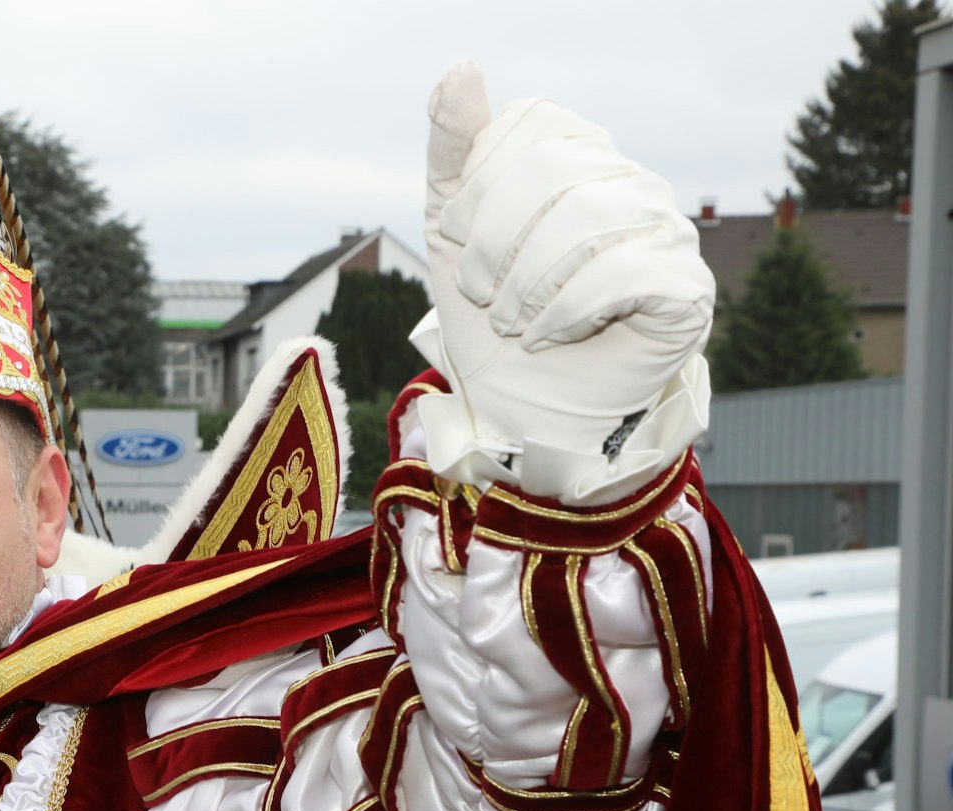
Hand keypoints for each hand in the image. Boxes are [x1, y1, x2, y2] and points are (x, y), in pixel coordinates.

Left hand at [417, 63, 713, 501]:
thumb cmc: (489, 322)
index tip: (460, 243)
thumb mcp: (450, 227)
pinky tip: (549, 337)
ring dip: (525, 284)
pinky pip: (621, 271)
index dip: (480, 187)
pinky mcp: (687, 289)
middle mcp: (633, 184)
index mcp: (582, 158)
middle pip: (554, 169)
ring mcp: (668, 233)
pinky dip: (564, 312)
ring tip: (516, 321)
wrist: (522, 415)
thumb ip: (454, 146)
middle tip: (485, 294)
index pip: (534, 124)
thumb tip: (461, 68)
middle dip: (494, 240)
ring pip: (587, 217)